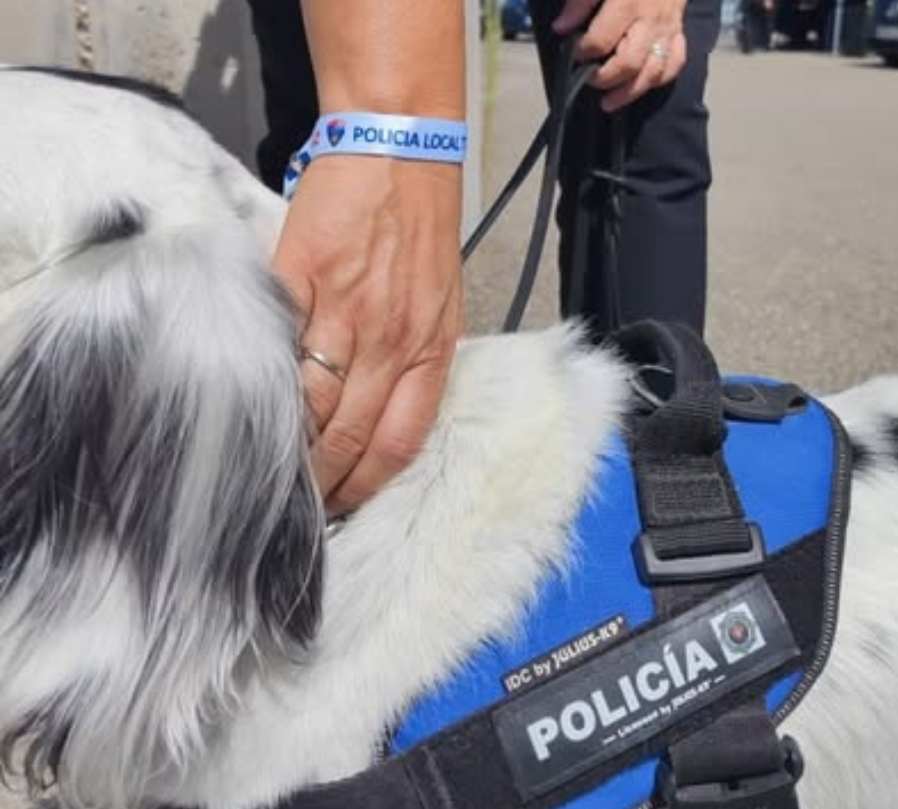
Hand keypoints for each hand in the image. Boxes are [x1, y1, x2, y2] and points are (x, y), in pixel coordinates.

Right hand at [275, 155, 463, 512]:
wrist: (400, 151)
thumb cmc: (421, 231)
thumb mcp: (440, 303)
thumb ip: (414, 359)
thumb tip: (375, 414)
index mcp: (431, 350)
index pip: (399, 442)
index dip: (366, 485)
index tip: (341, 508)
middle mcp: (394, 339)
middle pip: (352, 436)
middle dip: (321, 482)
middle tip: (295, 506)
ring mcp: (348, 310)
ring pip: (312, 403)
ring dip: (287, 445)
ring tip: (265, 469)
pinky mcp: (303, 276)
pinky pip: (278, 344)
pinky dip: (261, 381)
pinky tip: (245, 405)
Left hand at [553, 0, 687, 112]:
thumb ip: (580, 1)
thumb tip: (561, 28)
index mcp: (628, 2)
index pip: (602, 39)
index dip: (584, 52)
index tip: (573, 53)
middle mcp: (650, 20)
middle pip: (630, 63)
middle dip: (605, 79)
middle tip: (589, 79)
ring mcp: (667, 29)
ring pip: (653, 72)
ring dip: (629, 93)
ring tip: (608, 102)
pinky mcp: (678, 33)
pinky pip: (674, 64)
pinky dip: (658, 80)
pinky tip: (639, 86)